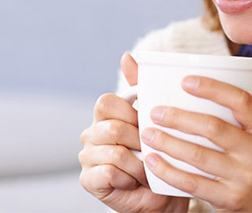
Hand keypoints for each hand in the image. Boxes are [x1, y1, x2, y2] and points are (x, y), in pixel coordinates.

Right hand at [79, 52, 189, 212]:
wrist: (164, 196)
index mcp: (106, 116)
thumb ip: (142, 88)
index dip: (131, 112)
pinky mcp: (88, 180)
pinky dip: (128, 179)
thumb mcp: (157, 120)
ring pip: (113, 151)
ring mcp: (87, 157)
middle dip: (140, 141)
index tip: (149, 123)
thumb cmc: (162, 156)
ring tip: (149, 170)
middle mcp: (91, 133)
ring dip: (139, 163)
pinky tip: (135, 182)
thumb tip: (126, 56)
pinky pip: (108, 172)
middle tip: (154, 151)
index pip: (107, 102)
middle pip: (112, 127)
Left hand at [140, 54, 251, 212]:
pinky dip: (170, 172)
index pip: (242, 102)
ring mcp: (245, 178)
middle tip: (154, 110)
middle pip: (215, 129)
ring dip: (169, 143)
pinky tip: (152, 161)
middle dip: (180, 118)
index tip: (184, 80)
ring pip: (200, 156)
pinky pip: (194, 184)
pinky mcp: (229, 199)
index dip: (213, 89)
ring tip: (146, 132)